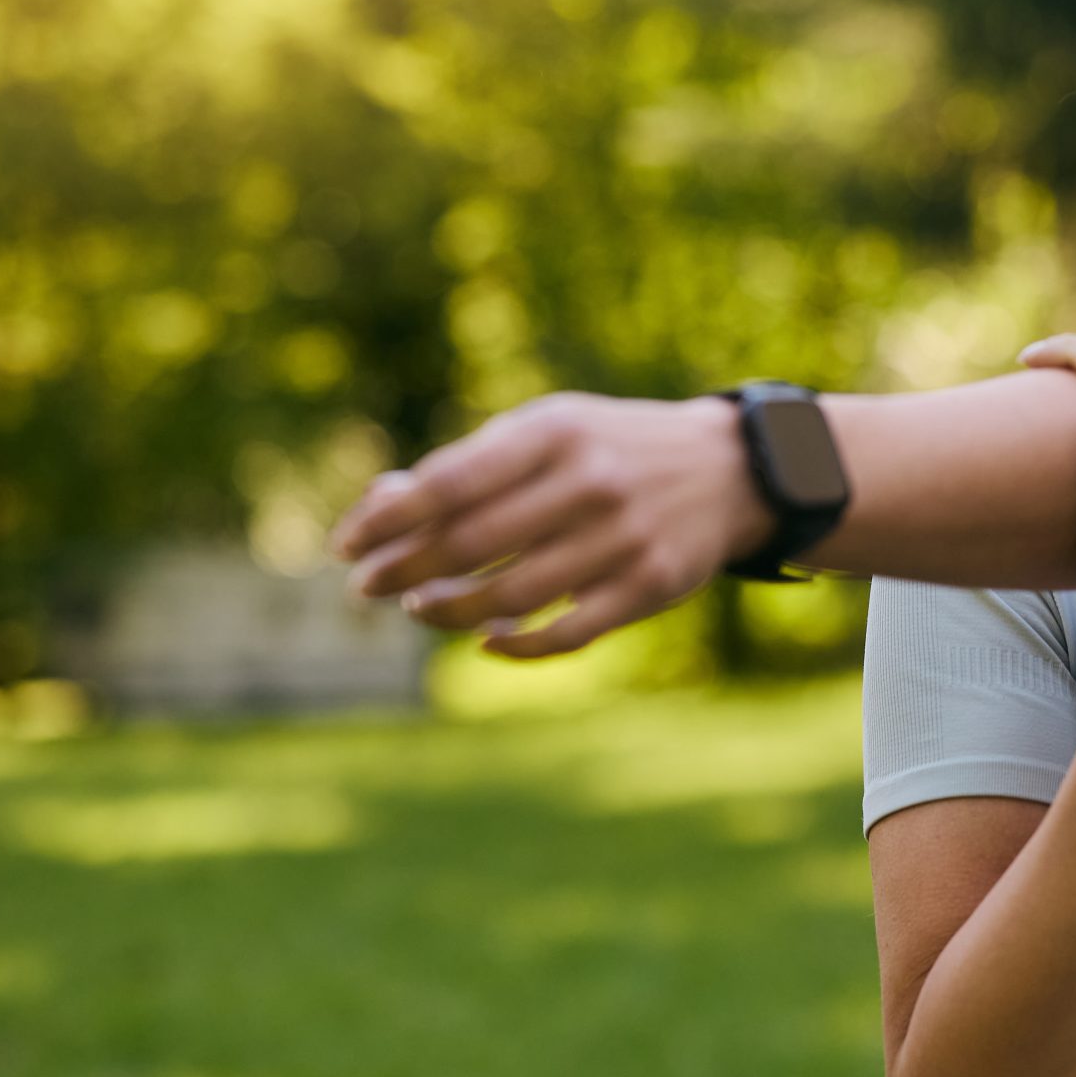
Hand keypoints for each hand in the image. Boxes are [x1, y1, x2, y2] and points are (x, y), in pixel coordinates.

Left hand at [330, 392, 773, 657]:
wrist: (730, 468)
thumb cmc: (610, 448)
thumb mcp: (549, 431)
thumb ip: (472, 465)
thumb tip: (379, 507)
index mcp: (556, 432)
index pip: (449, 483)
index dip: (386, 519)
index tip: (345, 545)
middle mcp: (590, 483)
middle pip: (469, 545)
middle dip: (402, 570)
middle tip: (366, 587)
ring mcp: (623, 539)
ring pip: (509, 598)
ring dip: (447, 612)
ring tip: (418, 607)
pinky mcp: (650, 588)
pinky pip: (564, 635)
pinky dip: (513, 644)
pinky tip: (485, 637)